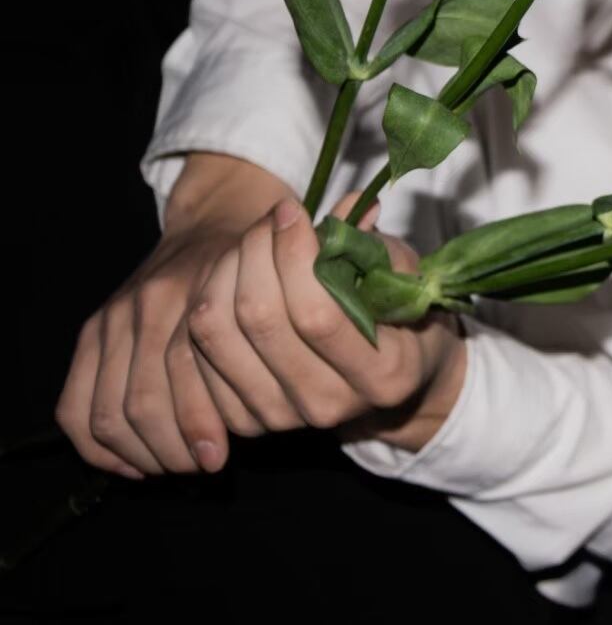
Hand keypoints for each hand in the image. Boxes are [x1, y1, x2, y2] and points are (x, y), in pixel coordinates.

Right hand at [57, 153, 294, 477]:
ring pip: (109, 408)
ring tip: (172, 468)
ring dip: (139, 450)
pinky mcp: (97, 326)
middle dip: (170, 447)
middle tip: (199, 467)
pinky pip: (76, 402)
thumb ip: (317, 326)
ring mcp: (119, 314)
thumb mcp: (302, 281)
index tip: (219, 458)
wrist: (221, 216)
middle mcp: (154, 301)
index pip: (186, 371)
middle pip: (144, 399)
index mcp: (204, 290)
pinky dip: (98, 443)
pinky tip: (132, 464)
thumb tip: (350, 397)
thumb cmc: (271, 260)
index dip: (199, 424)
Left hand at [177, 192, 468, 461]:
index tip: (291, 210)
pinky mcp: (243, 419)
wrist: (386, 383)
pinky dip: (206, 300)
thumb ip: (377, 246)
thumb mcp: (404, 280)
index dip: (294, 254)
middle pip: (259, 318)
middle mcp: (330, 406)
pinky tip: (232, 276)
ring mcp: (281, 417)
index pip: (317, 315)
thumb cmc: (398, 319)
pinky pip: (194, 350)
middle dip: (256, 251)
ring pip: (217, 331)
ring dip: (225, 270)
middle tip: (269, 220)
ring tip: (250, 245)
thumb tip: (351, 205)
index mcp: (383, 375)